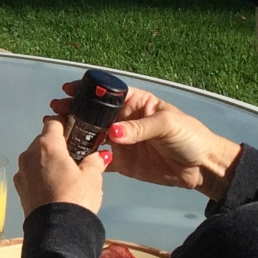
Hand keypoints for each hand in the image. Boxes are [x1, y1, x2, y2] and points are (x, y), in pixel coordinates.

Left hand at [15, 114, 110, 216]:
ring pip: (36, 158)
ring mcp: (21, 172)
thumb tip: (99, 155)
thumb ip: (95, 161)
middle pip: (44, 140)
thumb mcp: (92, 177)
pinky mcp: (19, 189)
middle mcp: (29, 154)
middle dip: (59, 145)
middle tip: (76, 155)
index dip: (66, 124)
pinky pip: (31, 174)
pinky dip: (41, 175)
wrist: (57, 231)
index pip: (54, 122)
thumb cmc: (76, 197)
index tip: (77, 131)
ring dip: (49, 161)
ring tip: (66, 173)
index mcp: (47, 145)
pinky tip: (55, 187)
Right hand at [52, 81, 240, 199]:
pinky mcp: (121, 162)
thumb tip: (113, 133)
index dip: (88, 90)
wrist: (202, 168)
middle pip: (95, 113)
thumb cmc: (190, 137)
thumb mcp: (168, 125)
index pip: (109, 93)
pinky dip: (85, 156)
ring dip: (75, 132)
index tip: (69, 89)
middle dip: (74, 110)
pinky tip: (70, 153)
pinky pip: (99, 158)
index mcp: (137, 103)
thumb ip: (140, 128)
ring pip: (93, 134)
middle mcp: (125, 120)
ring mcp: (121, 141)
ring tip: (55, 130)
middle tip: (55, 110)